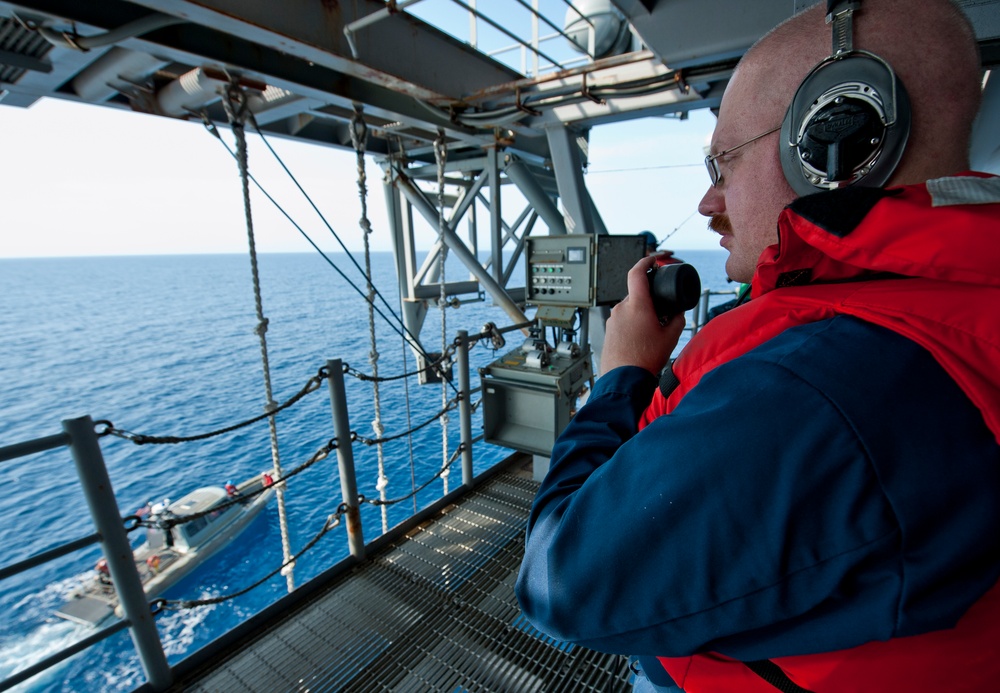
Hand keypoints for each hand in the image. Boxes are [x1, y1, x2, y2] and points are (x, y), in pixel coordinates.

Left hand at [601, 256, 685, 374]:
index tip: (652, 259)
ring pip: (629, 308)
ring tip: (651, 332)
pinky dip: (632, 324)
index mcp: (637, 304)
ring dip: (641, 314)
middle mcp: (621, 308)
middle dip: (650, 300)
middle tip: (662, 312)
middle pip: (637, 294)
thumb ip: (677, 319)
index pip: (637, 272)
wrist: (624, 378)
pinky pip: (622, 320)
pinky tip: (640, 339)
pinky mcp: (608, 330)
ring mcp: (612, 319)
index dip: (645, 261)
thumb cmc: (645, 358)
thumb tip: (678, 312)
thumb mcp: (671, 337)